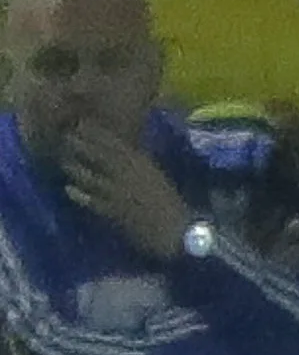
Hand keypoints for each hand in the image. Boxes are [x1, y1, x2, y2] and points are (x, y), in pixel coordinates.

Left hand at [60, 126, 192, 262]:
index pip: (117, 144)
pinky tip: (69, 189)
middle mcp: (130, 175)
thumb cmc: (171, 205)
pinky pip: (92, 200)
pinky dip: (80, 195)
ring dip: (77, 168)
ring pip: (93, 176)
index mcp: (144, 165)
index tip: (83, 124)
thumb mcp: (157, 179)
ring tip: (64, 162)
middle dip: (83, 145)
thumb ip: (141, 167)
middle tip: (67, 136)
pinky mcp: (114, 211)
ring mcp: (120, 193)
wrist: (178, 230)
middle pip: (101, 156)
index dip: (98, 134)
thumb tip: (125, 155)